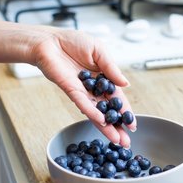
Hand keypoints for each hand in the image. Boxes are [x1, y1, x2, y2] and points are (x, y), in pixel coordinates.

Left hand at [30, 27, 136, 147]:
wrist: (50, 41)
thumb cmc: (72, 42)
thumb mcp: (99, 50)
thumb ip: (112, 68)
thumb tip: (126, 84)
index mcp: (104, 78)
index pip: (117, 98)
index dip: (125, 112)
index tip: (132, 125)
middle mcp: (93, 89)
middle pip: (108, 111)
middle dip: (118, 126)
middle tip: (126, 142)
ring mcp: (82, 92)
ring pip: (97, 113)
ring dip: (107, 127)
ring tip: (117, 140)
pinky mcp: (71, 91)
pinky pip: (83, 104)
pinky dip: (93, 113)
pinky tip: (102, 122)